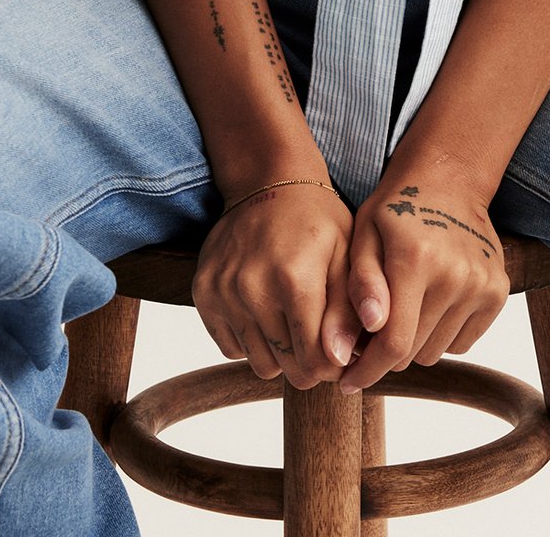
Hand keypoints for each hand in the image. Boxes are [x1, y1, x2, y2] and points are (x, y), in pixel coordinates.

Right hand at [192, 180, 367, 388]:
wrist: (268, 182)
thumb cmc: (316, 220)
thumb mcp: (346, 256)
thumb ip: (347, 311)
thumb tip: (341, 360)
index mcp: (295, 280)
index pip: (315, 362)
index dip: (333, 363)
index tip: (339, 348)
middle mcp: (253, 288)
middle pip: (288, 368)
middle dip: (308, 360)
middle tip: (316, 332)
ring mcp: (223, 291)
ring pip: (259, 363)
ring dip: (279, 351)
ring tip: (290, 317)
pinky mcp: (203, 293)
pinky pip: (231, 348)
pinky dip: (250, 339)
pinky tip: (264, 308)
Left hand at [337, 168, 508, 394]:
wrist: (448, 179)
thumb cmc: (395, 210)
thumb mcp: (364, 235)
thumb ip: (362, 283)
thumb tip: (370, 329)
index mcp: (415, 260)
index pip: (393, 343)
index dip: (367, 371)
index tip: (347, 382)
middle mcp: (455, 275)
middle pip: (413, 352)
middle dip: (385, 354)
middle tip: (369, 338)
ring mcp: (482, 284)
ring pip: (436, 352)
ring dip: (414, 343)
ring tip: (403, 311)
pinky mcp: (498, 292)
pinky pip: (463, 343)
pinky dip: (441, 335)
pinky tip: (430, 305)